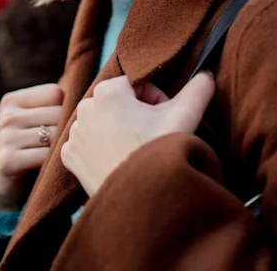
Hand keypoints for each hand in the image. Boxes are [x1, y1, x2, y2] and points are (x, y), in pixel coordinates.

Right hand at [0, 83, 63, 211]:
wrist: (2, 186)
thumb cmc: (28, 148)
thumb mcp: (32, 122)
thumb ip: (52, 106)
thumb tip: (90, 96)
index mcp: (12, 100)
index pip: (55, 93)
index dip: (64, 109)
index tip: (60, 125)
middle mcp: (7, 116)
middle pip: (57, 113)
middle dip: (65, 129)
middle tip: (64, 144)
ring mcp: (5, 137)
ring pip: (54, 134)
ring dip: (61, 147)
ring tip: (58, 155)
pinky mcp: (8, 160)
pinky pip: (45, 155)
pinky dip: (53, 163)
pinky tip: (50, 169)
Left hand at [61, 73, 214, 196]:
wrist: (141, 201)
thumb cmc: (160, 154)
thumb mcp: (185, 116)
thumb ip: (198, 89)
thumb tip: (206, 75)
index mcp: (108, 90)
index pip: (138, 86)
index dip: (156, 102)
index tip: (163, 120)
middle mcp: (84, 107)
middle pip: (119, 103)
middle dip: (136, 115)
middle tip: (151, 137)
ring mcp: (74, 133)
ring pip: (103, 123)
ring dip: (118, 131)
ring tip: (135, 150)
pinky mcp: (69, 156)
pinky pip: (87, 144)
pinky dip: (101, 150)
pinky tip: (116, 160)